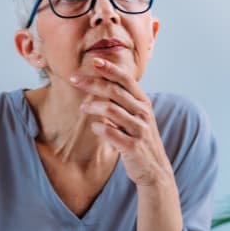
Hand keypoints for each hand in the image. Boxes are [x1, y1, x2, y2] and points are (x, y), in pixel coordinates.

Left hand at [71, 57, 172, 186]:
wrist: (155, 169)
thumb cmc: (140, 140)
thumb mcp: (136, 117)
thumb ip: (122, 102)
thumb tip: (99, 85)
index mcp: (143, 103)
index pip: (126, 80)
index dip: (110, 69)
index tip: (94, 61)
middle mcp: (143, 113)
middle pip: (114, 91)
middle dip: (92, 83)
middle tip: (74, 80)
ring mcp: (139, 130)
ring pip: (110, 110)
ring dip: (92, 106)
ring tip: (82, 108)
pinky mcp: (132, 146)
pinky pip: (111, 133)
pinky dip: (99, 128)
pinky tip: (95, 128)